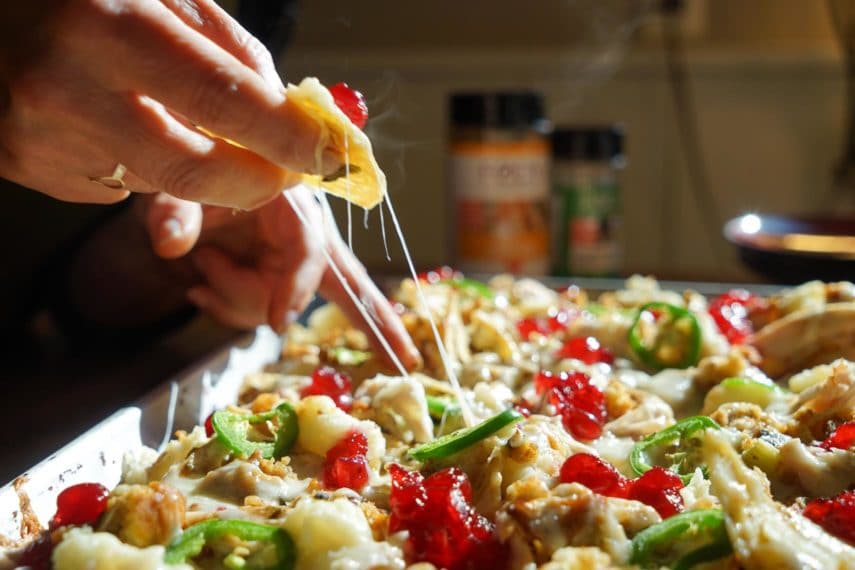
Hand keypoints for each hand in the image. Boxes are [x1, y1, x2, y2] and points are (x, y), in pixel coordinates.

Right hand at [0, 0, 338, 208]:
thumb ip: (228, 47)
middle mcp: (64, 88)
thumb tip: (289, 113)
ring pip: (160, 182)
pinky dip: (140, 162)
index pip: (220, 99)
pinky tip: (112, 119)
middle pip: (194, 169)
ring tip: (165, 108)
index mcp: (105, 24)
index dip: (284, 135)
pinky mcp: (26, 168)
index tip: (325, 153)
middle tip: (283, 170)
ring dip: (194, 161)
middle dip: (257, 180)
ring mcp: (39, 138)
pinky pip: (117, 184)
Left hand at [140, 187, 421, 371]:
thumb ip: (175, 210)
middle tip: (408, 358)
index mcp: (288, 198)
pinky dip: (231, 308)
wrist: (193, 164)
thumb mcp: (178, 183)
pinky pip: (265, 311)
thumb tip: (171, 246)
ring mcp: (293, 257)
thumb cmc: (195, 163)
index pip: (307, 247)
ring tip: (201, 269)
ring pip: (283, 305)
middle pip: (335, 284)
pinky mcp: (280, 275)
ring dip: (237, 301)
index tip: (279, 322)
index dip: (297, 284)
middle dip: (375, 323)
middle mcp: (302, 230)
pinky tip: (200, 291)